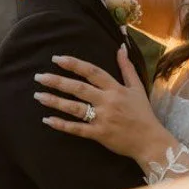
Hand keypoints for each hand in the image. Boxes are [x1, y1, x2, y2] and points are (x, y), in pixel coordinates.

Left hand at [35, 45, 173, 165]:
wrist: (150, 141)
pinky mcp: (99, 134)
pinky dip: (62, 124)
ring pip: (75, 108)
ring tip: (38, 96)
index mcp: (116, 88)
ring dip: (55, 101)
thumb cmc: (143, 113)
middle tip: (39, 77)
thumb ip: (127, 67)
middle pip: (79, 88)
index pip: (92, 72)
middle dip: (57, 81)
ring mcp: (102, 118)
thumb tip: (120, 47)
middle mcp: (107, 101)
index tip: (57, 59)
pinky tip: (47, 120)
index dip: (74, 64)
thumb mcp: (137, 88)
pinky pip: (77, 129)